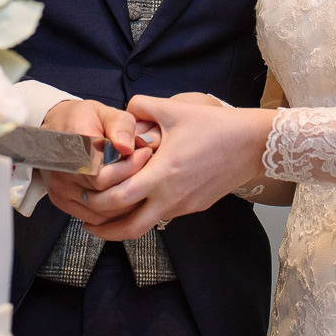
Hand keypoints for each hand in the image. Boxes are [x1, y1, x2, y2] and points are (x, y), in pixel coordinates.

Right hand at [40, 99, 152, 223]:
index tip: (145, 154)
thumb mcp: (104, 112)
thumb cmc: (83, 119)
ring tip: (141, 184)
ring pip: (100, 210)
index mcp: (73, 147)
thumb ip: (120, 125)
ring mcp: (61, 189)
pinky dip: (113, 212)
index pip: (102, 174)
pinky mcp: (62, 201)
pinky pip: (94, 217)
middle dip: (131, 184)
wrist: (56, 127)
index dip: (128, 168)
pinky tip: (128, 198)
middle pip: (103, 194)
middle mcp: (63, 172)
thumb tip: (127, 147)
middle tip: (148, 171)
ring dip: (126, 203)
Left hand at [83, 95, 275, 240]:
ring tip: (105, 220)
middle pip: (129, 228)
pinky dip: (145, 215)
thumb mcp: (174, 109)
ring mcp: (184, 206)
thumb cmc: (214, 126)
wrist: (253, 144)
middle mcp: (172, 197)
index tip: (82, 194)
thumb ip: (141, 107)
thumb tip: (122, 113)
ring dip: (122, 227)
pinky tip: (137, 203)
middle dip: (103, 228)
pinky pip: (163, 216)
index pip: (119, 198)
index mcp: (163, 174)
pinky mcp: (194, 207)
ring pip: (146, 227)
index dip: (96, 201)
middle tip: (85, 219)